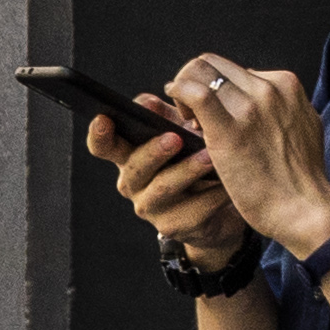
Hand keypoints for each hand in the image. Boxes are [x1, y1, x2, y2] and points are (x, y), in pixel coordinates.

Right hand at [96, 102, 243, 270]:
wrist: (219, 207)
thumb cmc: (194, 161)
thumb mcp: (180, 134)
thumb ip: (163, 117)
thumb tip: (147, 102)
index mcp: (130, 157)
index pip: (104, 147)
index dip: (99, 135)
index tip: (103, 119)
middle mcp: (134, 184)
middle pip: (134, 168)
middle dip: (153, 152)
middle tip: (174, 138)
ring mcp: (152, 208)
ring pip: (163, 189)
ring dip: (187, 171)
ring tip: (210, 157)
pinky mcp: (176, 226)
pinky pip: (195, 209)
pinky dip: (214, 194)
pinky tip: (230, 183)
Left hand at [163, 54, 329, 259]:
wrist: (304, 206)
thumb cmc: (299, 176)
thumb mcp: (301, 127)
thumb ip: (281, 108)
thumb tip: (262, 100)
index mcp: (286, 85)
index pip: (235, 69)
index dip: (215, 87)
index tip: (211, 112)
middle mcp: (269, 88)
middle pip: (212, 63)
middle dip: (194, 83)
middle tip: (191, 114)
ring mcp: (251, 106)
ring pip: (199, 72)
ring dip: (183, 92)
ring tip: (188, 121)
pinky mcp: (230, 129)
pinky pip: (195, 93)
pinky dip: (178, 95)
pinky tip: (178, 115)